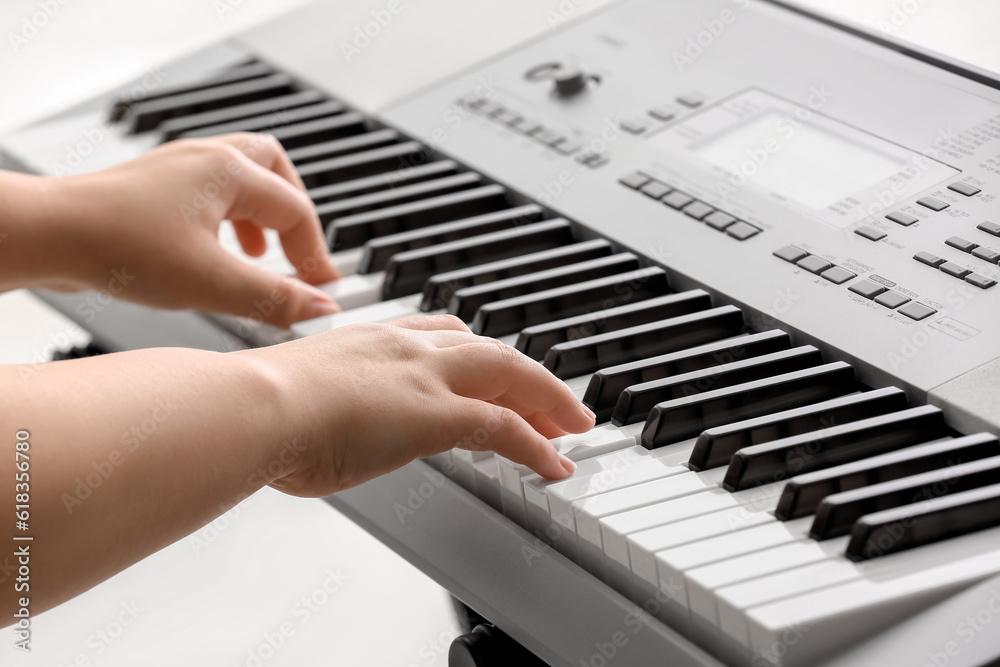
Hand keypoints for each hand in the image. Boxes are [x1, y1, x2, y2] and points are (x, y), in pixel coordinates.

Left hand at [43, 133, 340, 326]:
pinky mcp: (155, 188)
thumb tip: (322, 307)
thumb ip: (275, 297)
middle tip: (301, 254)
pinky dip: (228, 219)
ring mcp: (178, 169)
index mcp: (229, 171)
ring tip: (261, 256)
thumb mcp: (212, 282)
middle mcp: (206, 159)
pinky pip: (210, 192)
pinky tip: (216, 252)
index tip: (324, 291)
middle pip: (275, 170)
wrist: (49, 235)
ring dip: (260, 216)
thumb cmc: (117, 246)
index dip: (316, 255)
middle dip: (295, 215)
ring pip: (241, 178)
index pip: (296, 211)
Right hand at [252, 315, 595, 494]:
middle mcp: (404, 348)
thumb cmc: (253, 411)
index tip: (491, 370)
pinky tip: (554, 464)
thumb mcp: (297, 400)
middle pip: (487, 349)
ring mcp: (424, 376)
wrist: (250, 409)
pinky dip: (536, 445)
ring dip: (547, 402)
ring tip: (572, 428)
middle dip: (526, 374)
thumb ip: (321, 410)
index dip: (476, 355)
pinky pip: (504, 427)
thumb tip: (315, 433)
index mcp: (370, 340)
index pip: (441, 336)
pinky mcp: (435, 413)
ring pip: (510, 376)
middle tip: (552, 401)